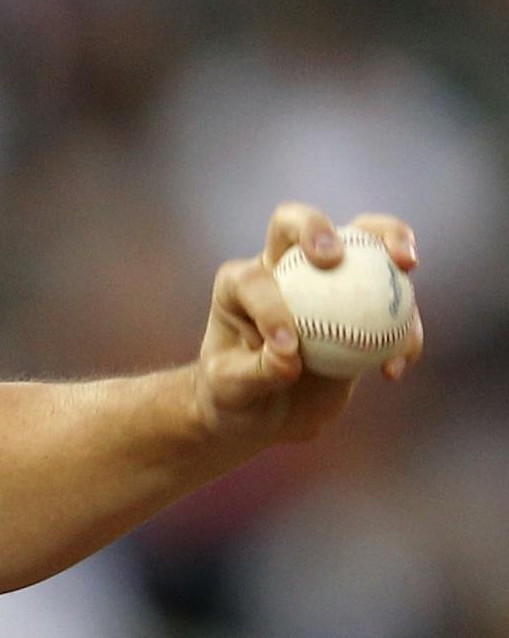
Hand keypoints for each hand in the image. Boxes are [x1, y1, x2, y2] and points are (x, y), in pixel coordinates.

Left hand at [194, 203, 422, 449]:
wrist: (266, 413)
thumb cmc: (235, 397)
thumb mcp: (230, 389)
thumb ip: (255, 372)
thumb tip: (290, 357)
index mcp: (239, 284)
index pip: (254, 279)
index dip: (270, 305)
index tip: (288, 347)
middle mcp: (280, 270)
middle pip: (295, 224)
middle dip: (314, 226)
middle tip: (335, 256)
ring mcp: (325, 282)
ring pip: (360, 241)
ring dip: (389, 239)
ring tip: (407, 264)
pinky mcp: (363, 306)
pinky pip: (393, 302)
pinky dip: (405, 325)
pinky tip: (403, 361)